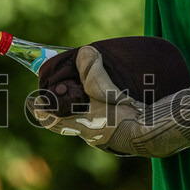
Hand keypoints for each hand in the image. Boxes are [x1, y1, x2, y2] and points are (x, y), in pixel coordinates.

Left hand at [26, 45, 189, 156]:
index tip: (32, 101)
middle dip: (66, 104)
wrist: (157, 132)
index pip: (52, 120)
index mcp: (82, 127)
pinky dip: (102, 110)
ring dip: (86, 106)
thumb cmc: (126, 115)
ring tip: (89, 90)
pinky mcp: (123, 134)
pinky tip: (111, 99)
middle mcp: (92, 135)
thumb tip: (84, 52)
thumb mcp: (105, 90)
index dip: (40, 110)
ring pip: (88, 120)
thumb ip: (91, 70)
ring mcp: (107, 137)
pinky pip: (105, 120)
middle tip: (64, 88)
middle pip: (70, 119)